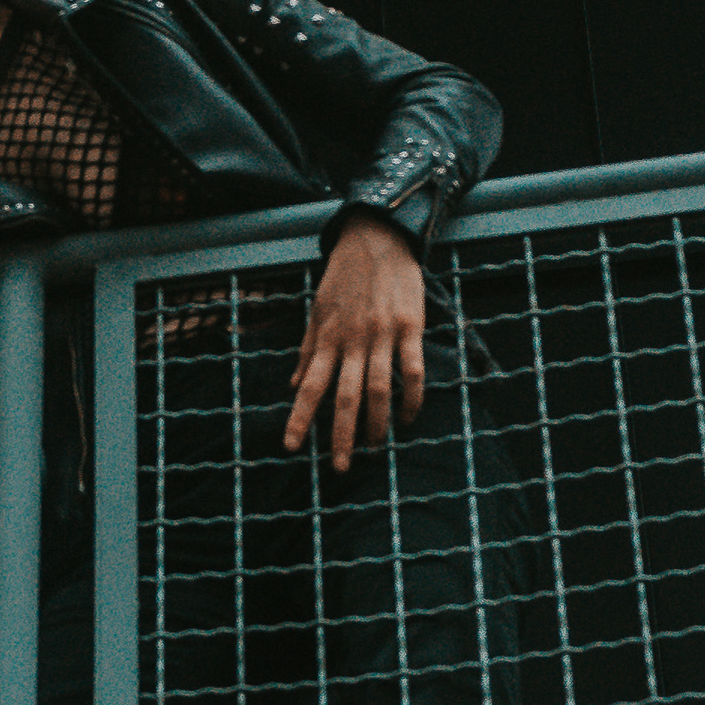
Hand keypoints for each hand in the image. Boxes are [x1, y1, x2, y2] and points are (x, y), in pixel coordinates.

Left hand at [284, 215, 425, 471]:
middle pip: (344, 396)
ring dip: (376, 422)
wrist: (377, 238)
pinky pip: (413, 370)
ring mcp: (382, 335)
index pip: (310, 386)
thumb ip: (308, 349)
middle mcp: (353, 340)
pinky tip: (409, 417)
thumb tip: (294, 384)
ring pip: (379, 388)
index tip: (291, 446)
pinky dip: (412, 397)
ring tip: (374, 448)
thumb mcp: (317, 310)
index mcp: (327, 338)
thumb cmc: (344, 276)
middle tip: (338, 466)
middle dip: (340, 434)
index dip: (299, 417)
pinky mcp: (410, 327)